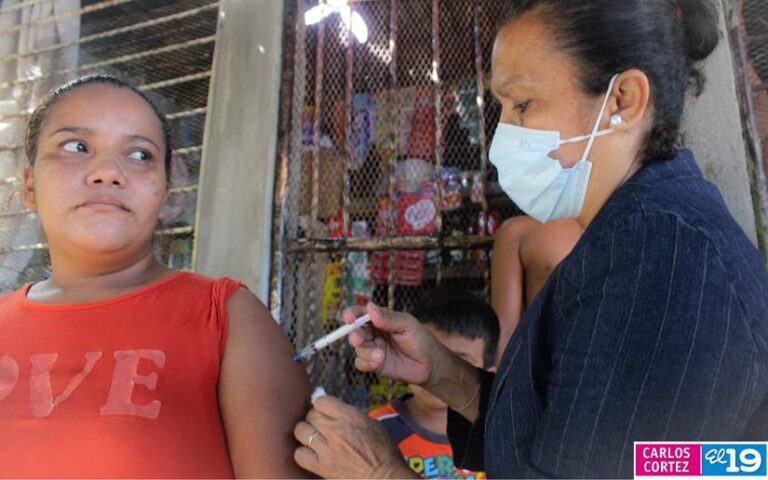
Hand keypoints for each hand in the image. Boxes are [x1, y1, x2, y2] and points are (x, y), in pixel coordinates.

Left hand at [293, 396, 414, 478]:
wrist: (385, 478)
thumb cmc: (383, 451)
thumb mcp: (371, 423)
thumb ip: (349, 414)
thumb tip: (331, 409)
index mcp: (350, 416)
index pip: (321, 400)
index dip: (322, 405)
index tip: (325, 411)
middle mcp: (336, 430)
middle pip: (310, 414)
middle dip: (315, 418)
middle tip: (322, 425)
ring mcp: (326, 449)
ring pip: (301, 431)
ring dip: (306, 432)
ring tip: (314, 437)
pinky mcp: (321, 467)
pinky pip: (299, 454)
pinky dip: (303, 453)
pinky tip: (311, 453)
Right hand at [344, 303, 442, 386]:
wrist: (431, 365)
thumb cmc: (421, 340)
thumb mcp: (407, 325)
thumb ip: (389, 319)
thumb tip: (370, 307)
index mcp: (380, 318)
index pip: (360, 313)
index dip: (351, 314)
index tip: (348, 318)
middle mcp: (374, 332)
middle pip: (354, 331)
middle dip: (354, 335)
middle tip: (358, 340)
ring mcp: (373, 348)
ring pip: (357, 348)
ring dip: (366, 352)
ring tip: (381, 356)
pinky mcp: (374, 364)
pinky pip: (360, 363)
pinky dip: (366, 363)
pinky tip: (378, 363)